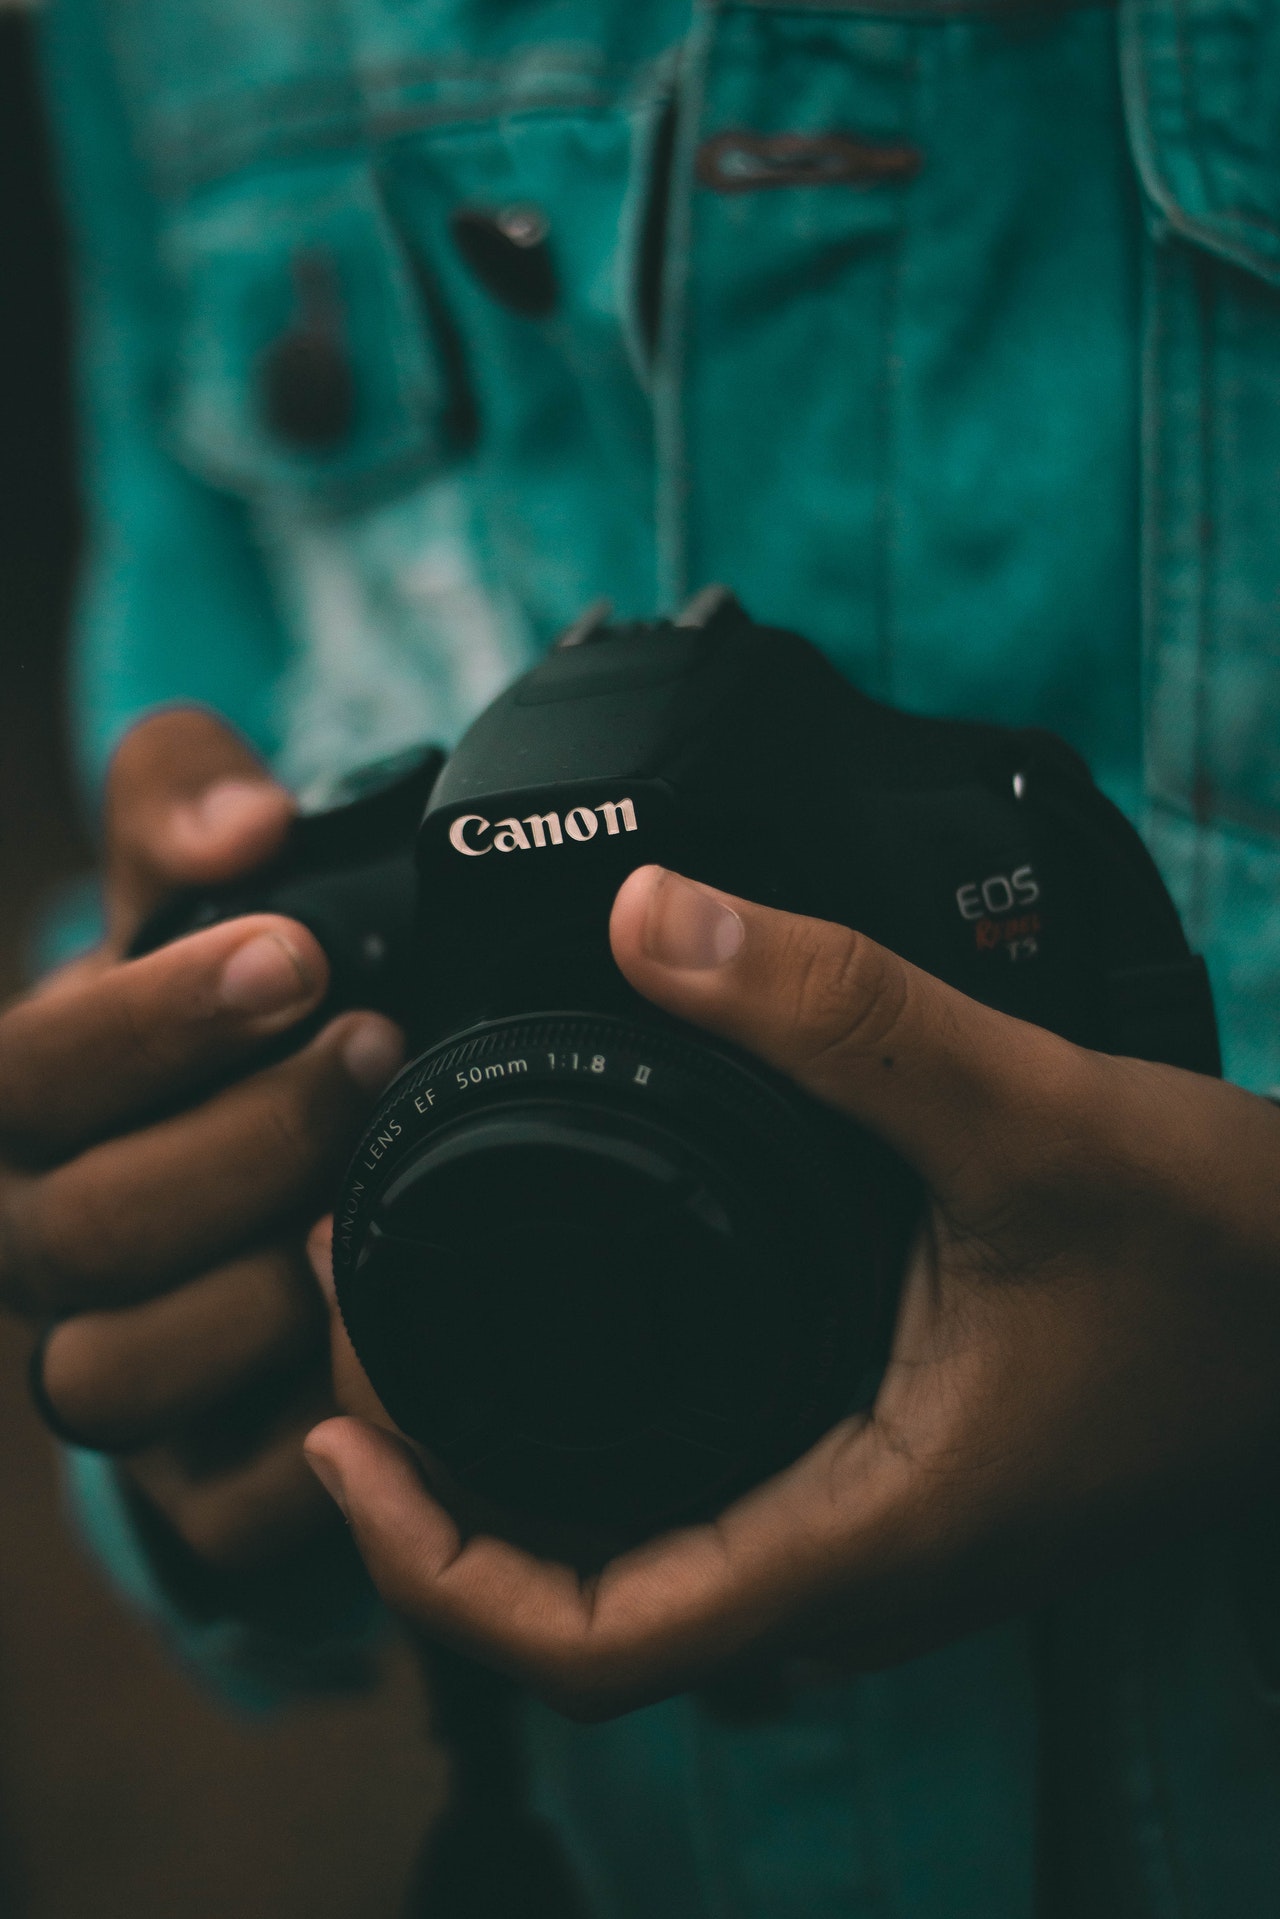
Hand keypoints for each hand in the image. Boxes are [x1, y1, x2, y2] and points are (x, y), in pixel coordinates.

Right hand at [3, 710, 401, 1572]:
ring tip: (377, 1202)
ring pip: (114, 1379)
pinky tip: (395, 1350)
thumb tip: (240, 822)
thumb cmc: (247, 1026)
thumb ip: (188, 802)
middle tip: (378, 1054)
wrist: (295, 1184)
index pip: (31, 1074)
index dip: (154, 1020)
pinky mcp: (191, 1488)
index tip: (297, 953)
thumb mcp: (209, 892)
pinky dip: (302, 1444)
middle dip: (239, 1140)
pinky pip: (215, 1511)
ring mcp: (112, 1375)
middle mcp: (47, 1246)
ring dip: (255, 1292)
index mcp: (34, 1107)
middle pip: (81, 1230)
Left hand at [303, 864, 1279, 1715]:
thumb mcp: (1033, 1114)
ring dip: (513, 1471)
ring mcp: (877, 1530)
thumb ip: (844, 1014)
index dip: (426, 1566)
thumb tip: (646, 914)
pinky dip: (608, 1445)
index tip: (332, 1438)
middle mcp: (854, 1567)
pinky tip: (581, 1327)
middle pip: (577, 1607)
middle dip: (435, 1500)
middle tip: (356, 1329)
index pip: (586, 1643)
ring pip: (643, 1559)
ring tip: (424, 1321)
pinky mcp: (899, 1473)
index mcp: (865, 1533)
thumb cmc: (1238, 1257)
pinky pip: (709, 1505)